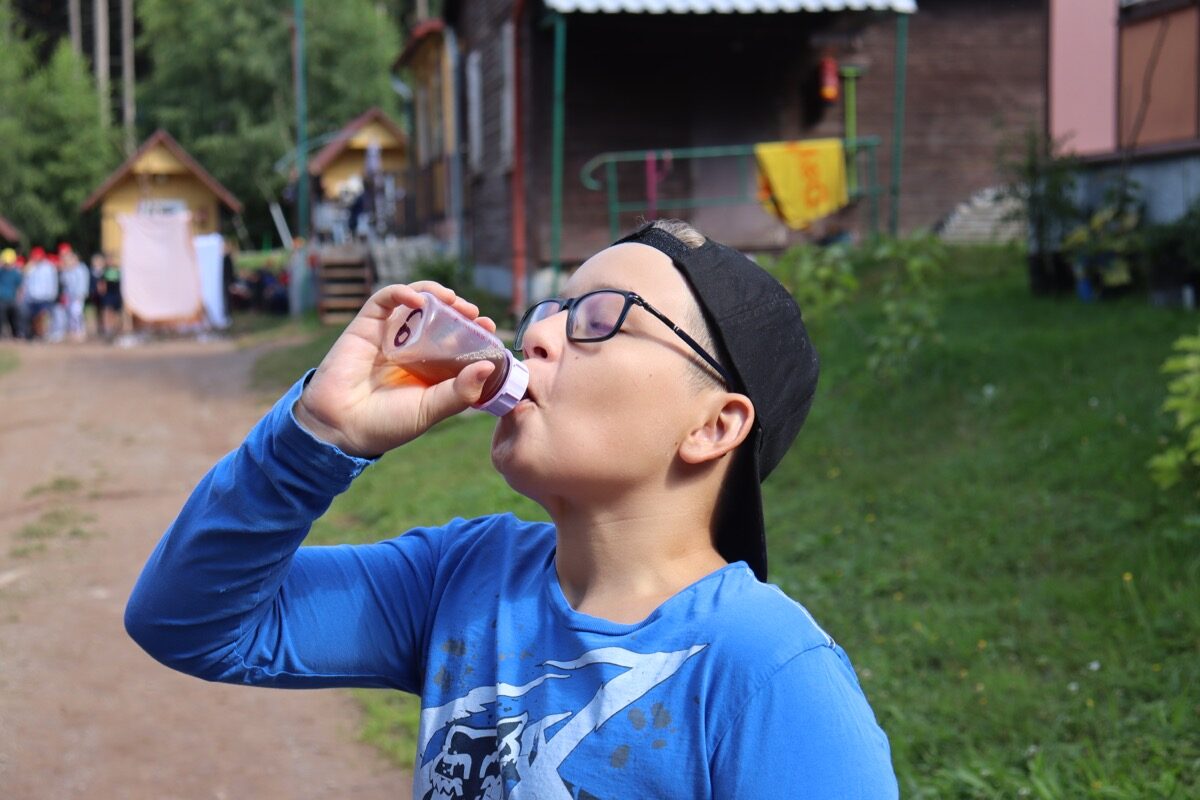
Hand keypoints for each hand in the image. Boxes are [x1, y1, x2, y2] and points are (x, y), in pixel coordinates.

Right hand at [293, 282, 498, 456]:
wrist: (341, 427)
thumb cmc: (387, 423)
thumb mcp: (431, 409)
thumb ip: (460, 391)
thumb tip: (489, 366)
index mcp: (432, 368)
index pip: (459, 341)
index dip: (476, 331)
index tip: (489, 328)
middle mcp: (413, 348)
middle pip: (441, 317)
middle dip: (460, 310)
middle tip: (473, 313)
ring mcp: (390, 334)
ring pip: (416, 301)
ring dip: (436, 294)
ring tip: (451, 299)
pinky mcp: (367, 325)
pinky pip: (385, 300)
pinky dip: (403, 292)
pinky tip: (419, 299)